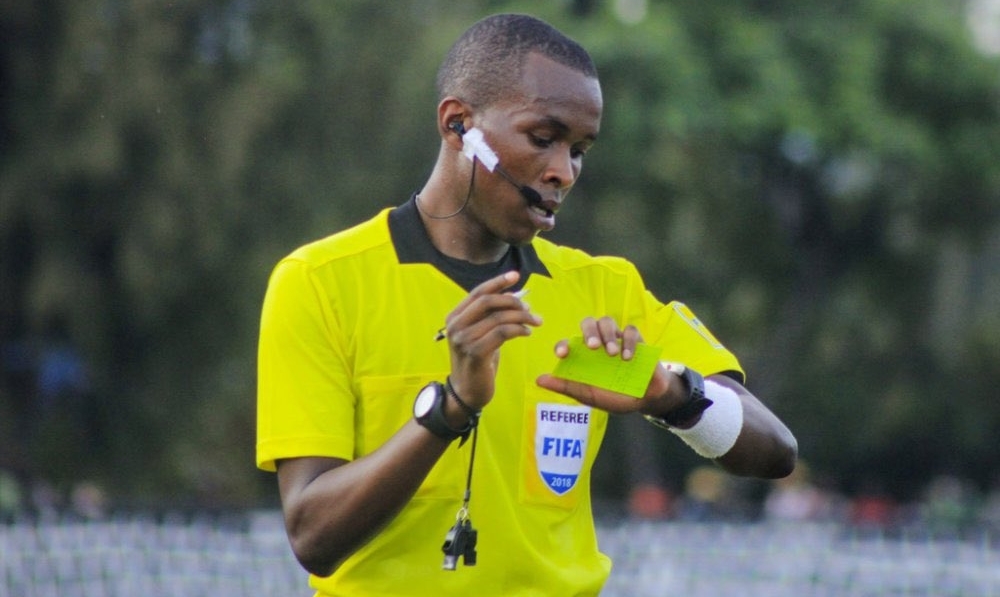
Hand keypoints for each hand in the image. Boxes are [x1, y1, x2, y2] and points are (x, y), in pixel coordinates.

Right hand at [445, 271, 540, 409]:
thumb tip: (515, 296)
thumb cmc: (478, 361)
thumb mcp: (482, 334)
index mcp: (455, 317)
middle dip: (513, 301)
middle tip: (530, 309)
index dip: (498, 282)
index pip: (478, 292)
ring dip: (522, 317)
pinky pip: (502, 333)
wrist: (467, 391)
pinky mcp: (475, 352)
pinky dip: (518, 329)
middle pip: (489, 301)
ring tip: (535, 322)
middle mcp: (456, 325)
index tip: (515, 276)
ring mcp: (463, 339)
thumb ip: (493, 316)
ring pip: (499, 317)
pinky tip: (526, 333)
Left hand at [535, 316, 687, 414]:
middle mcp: (598, 343)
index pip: (569, 343)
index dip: (563, 345)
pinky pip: (630, 331)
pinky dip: (628, 342)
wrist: (645, 400)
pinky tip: (627, 358)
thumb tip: (539, 380)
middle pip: (588, 323)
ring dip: (607, 334)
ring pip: (607, 321)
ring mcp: (617, 339)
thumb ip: (567, 387)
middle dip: (588, 332)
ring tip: (610, 353)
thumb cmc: (614, 397)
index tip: (563, 354)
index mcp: (584, 356)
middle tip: (592, 347)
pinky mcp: (636, 340)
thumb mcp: (589, 395)